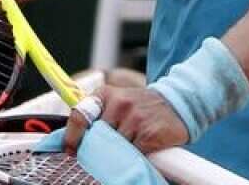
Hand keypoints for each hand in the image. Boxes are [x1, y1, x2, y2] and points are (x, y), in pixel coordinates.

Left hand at [63, 86, 188, 154]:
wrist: (177, 103)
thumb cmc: (142, 106)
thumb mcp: (117, 101)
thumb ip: (99, 116)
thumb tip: (76, 142)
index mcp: (106, 94)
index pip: (79, 116)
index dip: (72, 137)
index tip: (71, 150)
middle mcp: (119, 103)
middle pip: (97, 137)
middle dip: (99, 146)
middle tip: (105, 150)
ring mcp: (134, 118)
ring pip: (114, 147)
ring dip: (120, 151)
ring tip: (130, 144)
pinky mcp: (148, 134)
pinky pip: (132, 154)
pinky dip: (135, 155)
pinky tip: (142, 148)